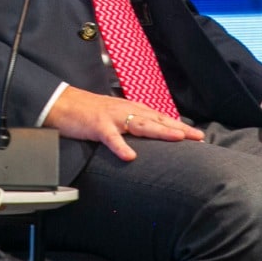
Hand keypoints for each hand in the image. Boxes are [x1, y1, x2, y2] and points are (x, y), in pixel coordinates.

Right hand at [43, 87, 204, 161]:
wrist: (62, 103)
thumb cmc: (89, 112)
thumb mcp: (115, 116)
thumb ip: (132, 124)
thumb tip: (150, 133)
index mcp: (131, 110)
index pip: (160, 118)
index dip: (179, 126)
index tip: (197, 136)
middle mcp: (126, 111)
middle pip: (157, 120)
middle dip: (179, 129)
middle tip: (198, 137)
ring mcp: (112, 118)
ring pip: (140, 124)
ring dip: (160, 131)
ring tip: (178, 138)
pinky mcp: (97, 126)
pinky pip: (111, 138)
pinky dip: (121, 147)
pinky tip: (130, 156)